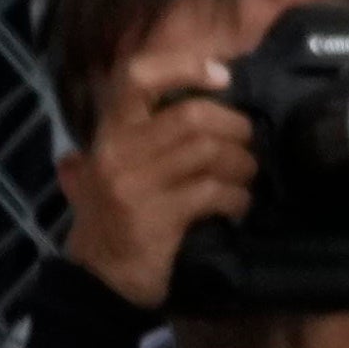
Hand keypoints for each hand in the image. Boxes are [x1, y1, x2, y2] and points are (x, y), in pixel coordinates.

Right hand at [57, 64, 261, 309]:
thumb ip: (144, 134)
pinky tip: (238, 207)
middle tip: (250, 146)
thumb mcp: (117, 168)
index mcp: (109, 132)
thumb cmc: (116, 218)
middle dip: (236, 128)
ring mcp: (134, 184)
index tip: (222, 76)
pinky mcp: (155, 217)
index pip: (138, 77)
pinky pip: (212, 192)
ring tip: (247, 179)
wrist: (98, 279)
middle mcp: (117, 151)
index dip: (184, 67)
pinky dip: (237, 198)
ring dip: (242, 165)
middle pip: (193, 116)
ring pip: (209, 152)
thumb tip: (207, 96)